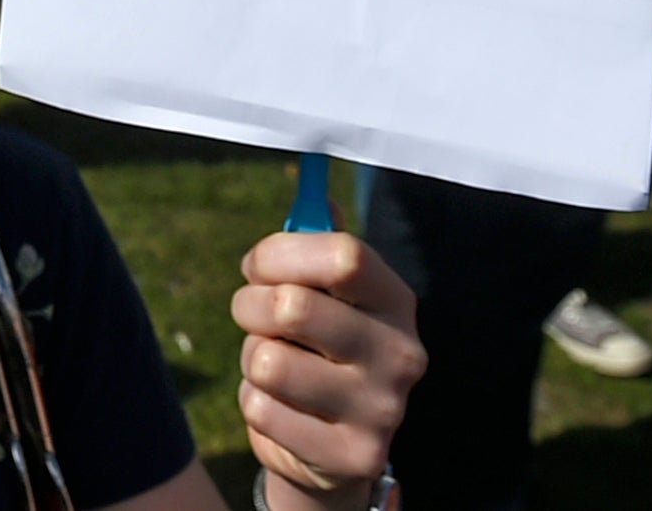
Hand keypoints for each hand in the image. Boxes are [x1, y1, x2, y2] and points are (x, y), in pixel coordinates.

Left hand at [233, 232, 423, 509]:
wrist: (330, 447)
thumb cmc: (315, 347)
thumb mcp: (323, 295)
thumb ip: (315, 245)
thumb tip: (319, 194)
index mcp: (395, 301)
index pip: (343, 255)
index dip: (279, 254)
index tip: (257, 267)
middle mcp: (402, 354)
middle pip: (292, 306)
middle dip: (249, 306)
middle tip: (256, 320)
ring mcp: (383, 410)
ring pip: (267, 359)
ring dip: (252, 358)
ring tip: (275, 368)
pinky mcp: (354, 456)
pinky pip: (261, 409)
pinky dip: (255, 404)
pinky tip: (283, 409)